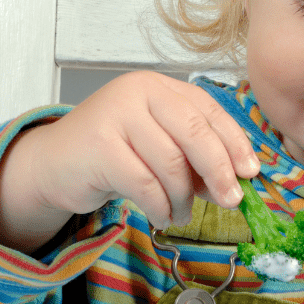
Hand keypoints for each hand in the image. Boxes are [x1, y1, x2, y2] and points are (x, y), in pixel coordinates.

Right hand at [0, 71, 259, 250]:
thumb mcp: (159, 146)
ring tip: (182, 213)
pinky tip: (163, 216)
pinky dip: (161, 206)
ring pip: (171, 163)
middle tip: (231, 200)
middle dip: (219, 170)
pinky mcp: (99, 145)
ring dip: (184, 197)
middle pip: (195, 132)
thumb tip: (237, 179)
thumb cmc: (114, 155)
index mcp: (160, 86)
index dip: (234, 143)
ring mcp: (116, 114)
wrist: (53, 165)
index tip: (250, 172)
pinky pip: (145, 183)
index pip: (209, 111)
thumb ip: (194, 155)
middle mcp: (138, 91)